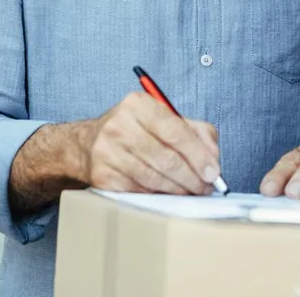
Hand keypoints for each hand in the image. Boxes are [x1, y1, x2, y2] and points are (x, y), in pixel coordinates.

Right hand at [74, 92, 221, 195]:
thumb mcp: (164, 118)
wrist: (87, 144)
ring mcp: (108, 152)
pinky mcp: (103, 176)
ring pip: (154, 178)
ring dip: (178, 190)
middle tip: (205, 187)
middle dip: (192, 177)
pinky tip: (167, 193)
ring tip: (191, 192)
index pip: (175, 131)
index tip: (212, 171)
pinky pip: (140, 191)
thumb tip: (212, 157)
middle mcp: (120, 125)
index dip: (198, 154)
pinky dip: (158, 195)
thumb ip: (196, 132)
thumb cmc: (134, 130)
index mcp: (138, 104)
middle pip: (166, 158)